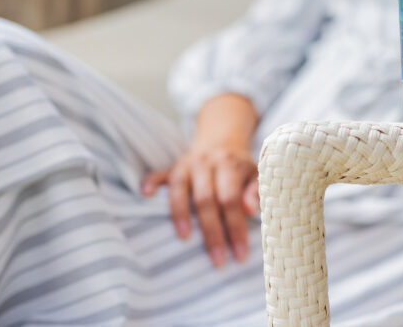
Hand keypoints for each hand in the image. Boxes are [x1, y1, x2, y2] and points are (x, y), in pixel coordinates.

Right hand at [140, 138, 259, 267]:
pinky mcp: (171, 167)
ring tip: (185, 239)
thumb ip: (257, 191)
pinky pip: (158, 174)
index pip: (231, 199)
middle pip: (206, 199)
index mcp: (229, 165)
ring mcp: (186, 164)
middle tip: (218, 260)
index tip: (240, 255)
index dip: (235, 227)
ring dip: (180, 214)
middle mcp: (206, 163)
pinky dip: (151, 183)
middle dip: (212, 232)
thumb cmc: (240, 167)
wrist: (222, 141)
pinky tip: (145, 195)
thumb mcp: (256, 174)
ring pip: (180, 189)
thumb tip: (252, 211)